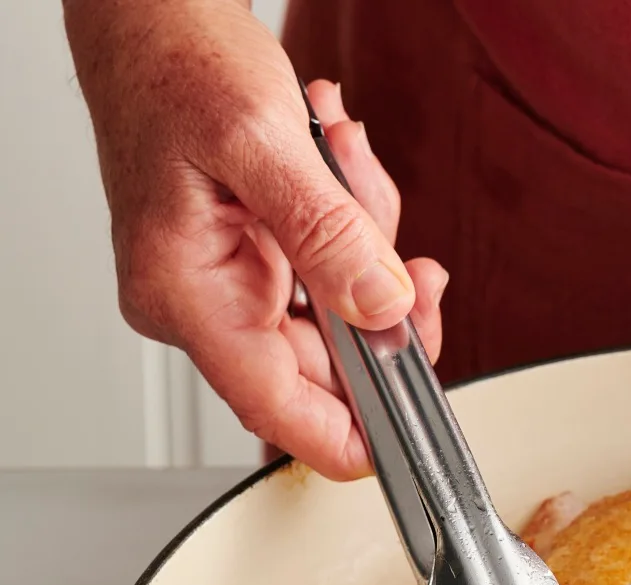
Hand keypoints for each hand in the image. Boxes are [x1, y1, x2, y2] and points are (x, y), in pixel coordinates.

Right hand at [64, 0, 445, 478]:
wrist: (152, 19)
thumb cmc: (176, 65)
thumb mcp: (264, 142)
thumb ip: (328, 234)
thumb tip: (383, 309)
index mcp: (185, 294)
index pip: (277, 409)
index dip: (354, 436)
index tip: (415, 433)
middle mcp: (199, 303)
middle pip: (329, 362)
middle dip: (381, 297)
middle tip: (391, 232)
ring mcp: (224, 284)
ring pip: (341, 311)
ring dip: (365, 238)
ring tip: (338, 159)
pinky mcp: (249, 260)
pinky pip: (330, 273)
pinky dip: (350, 225)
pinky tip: (332, 166)